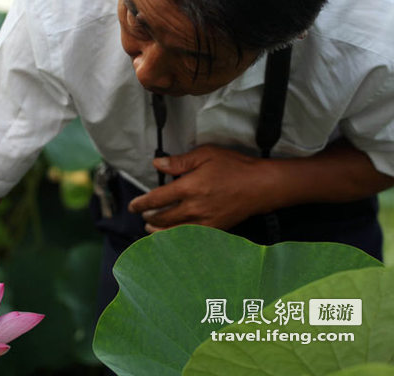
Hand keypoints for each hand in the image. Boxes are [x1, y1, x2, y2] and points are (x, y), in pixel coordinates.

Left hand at [128, 145, 273, 232]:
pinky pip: (188, 239)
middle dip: (148, 217)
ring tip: (149, 228)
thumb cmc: (235, 167)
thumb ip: (180, 161)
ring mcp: (204, 222)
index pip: (157, 198)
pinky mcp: (214, 230)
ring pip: (173, 232)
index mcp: (190, 187)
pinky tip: (170, 237)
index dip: (141, 203)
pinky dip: (175, 239)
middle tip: (142, 214)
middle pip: (162, 217)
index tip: (133, 205)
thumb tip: (157, 164)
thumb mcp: (206, 155)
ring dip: (157, 231)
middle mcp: (194, 208)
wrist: (261, 186)